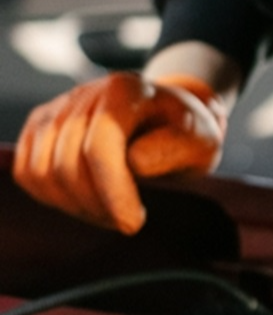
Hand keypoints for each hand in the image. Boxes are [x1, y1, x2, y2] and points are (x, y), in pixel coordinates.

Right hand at [13, 71, 227, 234]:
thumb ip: (174, 148)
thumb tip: (134, 161)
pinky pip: (29, 173)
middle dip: (98, 205)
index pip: (100, 146)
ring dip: (76, 206)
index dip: (112, 191)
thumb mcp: (202, 140)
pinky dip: (53, 198)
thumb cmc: (187, 133)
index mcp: (126, 90)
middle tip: (128, 221)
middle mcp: (86, 93)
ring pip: (43, 172)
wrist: (169, 118)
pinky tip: (89, 203)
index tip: (133, 224)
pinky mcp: (41, 128)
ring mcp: (59, 109)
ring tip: (112, 212)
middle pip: (68, 163)